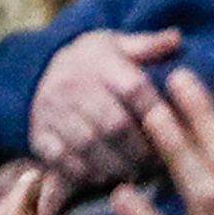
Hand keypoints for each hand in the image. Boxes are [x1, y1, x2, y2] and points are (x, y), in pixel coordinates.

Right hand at [25, 28, 182, 189]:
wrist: (36, 68)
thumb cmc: (91, 61)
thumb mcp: (116, 45)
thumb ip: (148, 46)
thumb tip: (176, 39)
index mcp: (99, 61)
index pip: (135, 89)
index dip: (157, 114)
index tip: (174, 132)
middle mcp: (72, 85)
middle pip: (114, 125)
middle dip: (140, 149)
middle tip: (156, 163)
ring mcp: (51, 112)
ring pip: (89, 147)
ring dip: (116, 165)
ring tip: (134, 172)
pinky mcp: (38, 134)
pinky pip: (61, 160)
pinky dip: (85, 172)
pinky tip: (102, 176)